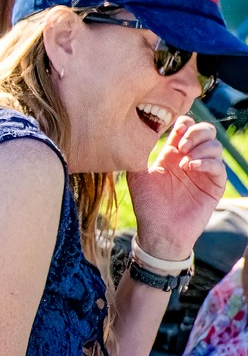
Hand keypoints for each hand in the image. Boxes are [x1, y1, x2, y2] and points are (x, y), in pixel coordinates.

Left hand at [127, 116, 225, 261]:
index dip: (183, 124)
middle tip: (181, 146)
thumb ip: (138, 155)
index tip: (173, 131)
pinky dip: (206, 162)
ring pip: (215, 145)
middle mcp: (190, 159)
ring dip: (201, 148)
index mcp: (173, 154)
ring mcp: (204, 171)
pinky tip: (191, 167)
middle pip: (206, 131)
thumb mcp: (137, 177)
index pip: (186, 127)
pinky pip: (219, 166)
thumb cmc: (147, 205)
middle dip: (196, 132)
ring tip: (184, 162)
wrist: (159, 231)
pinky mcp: (215, 185)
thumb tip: (138, 135)